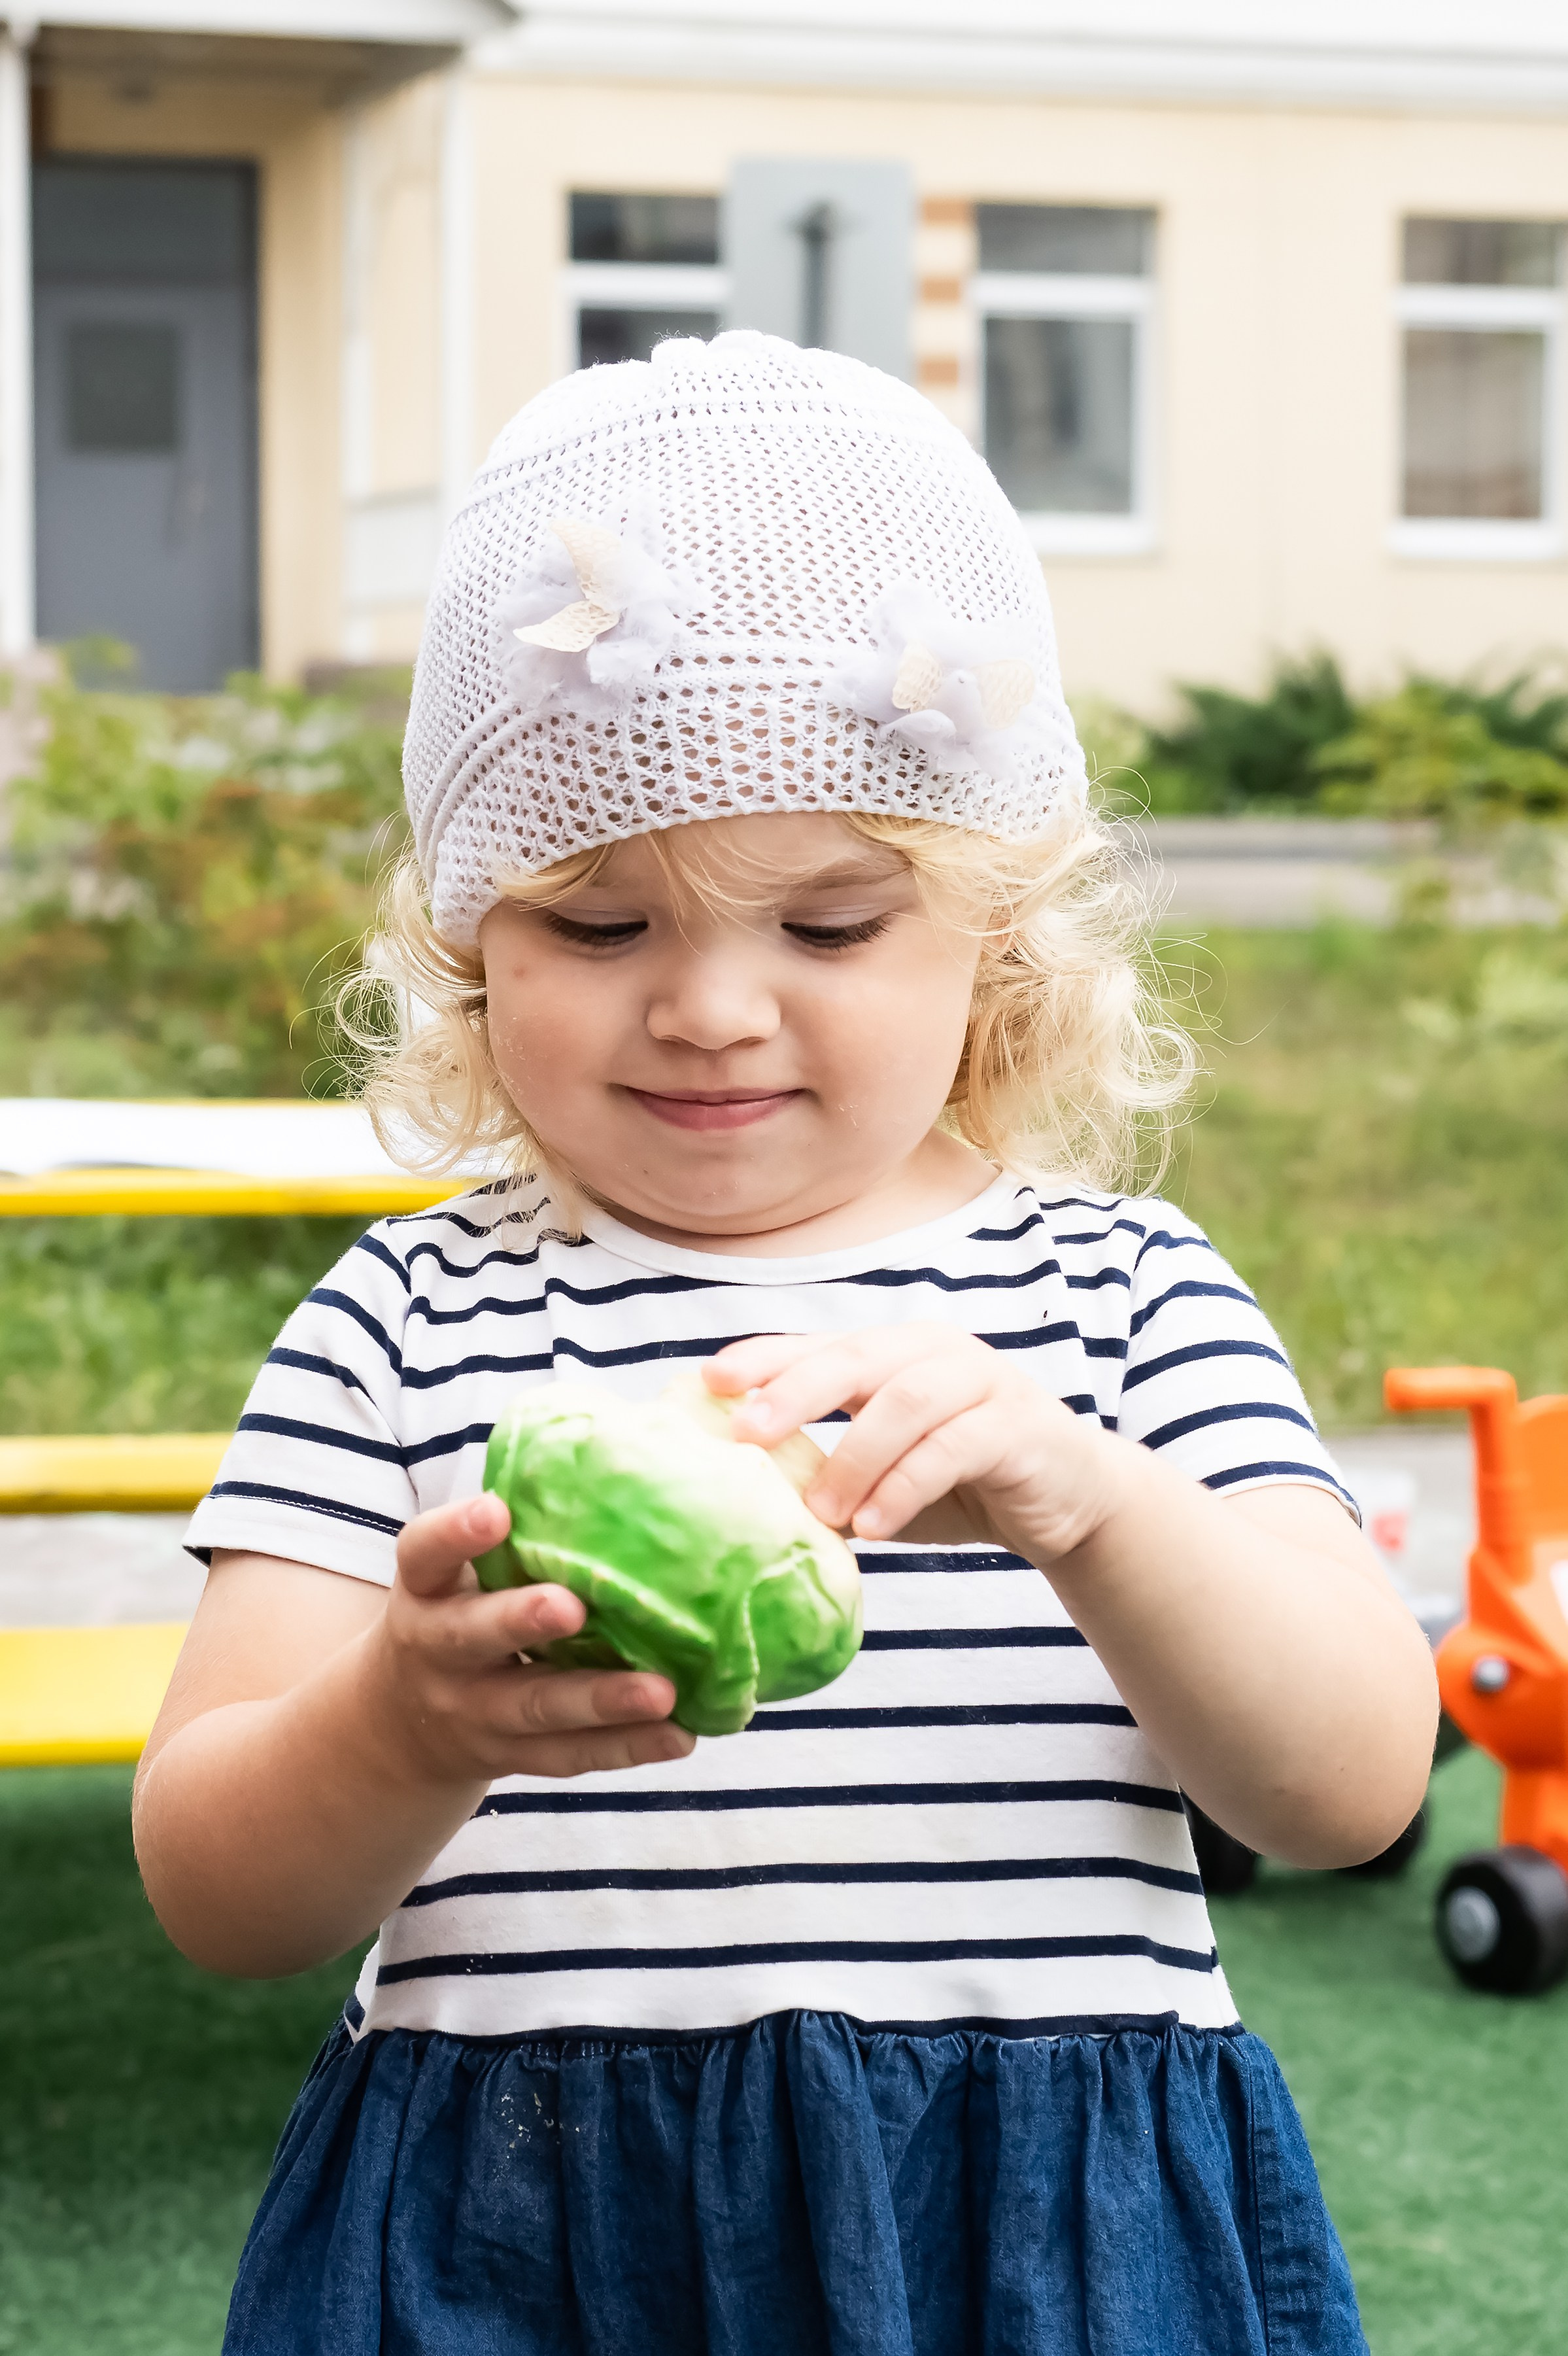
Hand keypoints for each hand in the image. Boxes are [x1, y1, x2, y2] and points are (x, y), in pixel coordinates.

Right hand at [361, 1492, 695, 1784]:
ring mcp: (473, 1711)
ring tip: (662, 1691)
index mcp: (424, 1589)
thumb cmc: (461, 1607)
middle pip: (472, 1636)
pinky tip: (680, 1737)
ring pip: (535, 1707)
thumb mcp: (460, 1568)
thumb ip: (521, 1524)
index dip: (455, 1533)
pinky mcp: (512, 1756)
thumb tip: (635, 1437)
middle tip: (571, 1607)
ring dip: (600, 1699)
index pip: (424, 1553)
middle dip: (520, 1621)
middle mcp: (438, 1651)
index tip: (497, 1510)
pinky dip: (626, 1748)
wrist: (400, 1723)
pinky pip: (569, 1756)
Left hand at [707, 1325, 1128, 1563]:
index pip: (817, 1346)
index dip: (762, 1359)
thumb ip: (828, 1470)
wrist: (1072, 1502)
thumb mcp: (885, 1473)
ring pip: (904, 1404)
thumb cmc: (962, 1484)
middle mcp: (934, 1353)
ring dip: (853, 1459)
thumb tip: (737, 1502)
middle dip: (795, 1393)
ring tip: (820, 1512)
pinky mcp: (1018, 1426)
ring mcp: (982, 1382)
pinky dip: (905, 1487)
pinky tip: (875, 1526)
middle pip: (856, 1359)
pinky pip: (952, 1448)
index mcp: (893, 1354)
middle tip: (746, 1436)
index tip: (707, 1382)